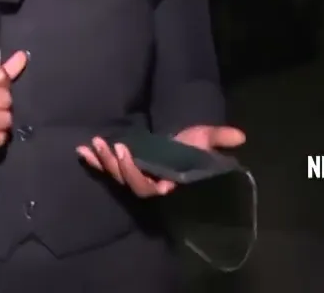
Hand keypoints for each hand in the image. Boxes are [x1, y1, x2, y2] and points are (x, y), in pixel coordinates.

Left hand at [76, 124, 246, 197]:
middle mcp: (149, 182)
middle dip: (119, 167)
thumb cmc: (191, 142)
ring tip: (96, 143)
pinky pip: (104, 168)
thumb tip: (241, 136)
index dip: (137, 174)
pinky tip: (81, 149)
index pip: (151, 187)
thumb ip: (219, 138)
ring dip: (104, 162)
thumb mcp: (204, 137)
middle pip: (130, 184)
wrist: (178, 141)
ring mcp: (134, 176)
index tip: (129, 153)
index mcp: (167, 181)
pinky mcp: (121, 167)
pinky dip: (92, 160)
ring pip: (116, 176)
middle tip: (114, 146)